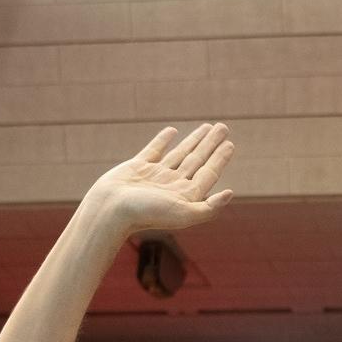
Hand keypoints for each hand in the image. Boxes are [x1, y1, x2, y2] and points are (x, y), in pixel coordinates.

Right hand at [81, 123, 235, 235]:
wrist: (111, 209)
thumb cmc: (147, 214)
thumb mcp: (184, 214)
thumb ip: (209, 208)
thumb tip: (230, 193)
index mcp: (186, 196)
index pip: (208, 173)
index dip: (220, 159)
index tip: (230, 144)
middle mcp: (173, 185)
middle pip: (197, 161)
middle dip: (211, 145)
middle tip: (223, 128)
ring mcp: (156, 176)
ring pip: (180, 154)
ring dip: (194, 140)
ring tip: (208, 127)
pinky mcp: (138, 167)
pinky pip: (155, 150)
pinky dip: (164, 140)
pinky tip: (173, 131)